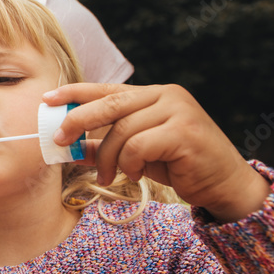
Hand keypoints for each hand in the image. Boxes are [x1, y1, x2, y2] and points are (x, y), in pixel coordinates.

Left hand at [44, 83, 270, 222]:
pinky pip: (139, 145)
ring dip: (108, 157)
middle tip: (59, 141)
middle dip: (77, 121)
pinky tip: (134, 174)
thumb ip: (108, 146)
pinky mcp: (185, 131)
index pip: (107, 89)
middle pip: (109, 104)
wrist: (225, 185)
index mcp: (154, 95)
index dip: (75, 92)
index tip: (48, 99)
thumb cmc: (181, 166)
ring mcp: (178, 110)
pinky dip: (129, 162)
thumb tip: (73, 147)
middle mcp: (166, 95)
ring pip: (122, 129)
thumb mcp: (137, 154)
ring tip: (110, 175)